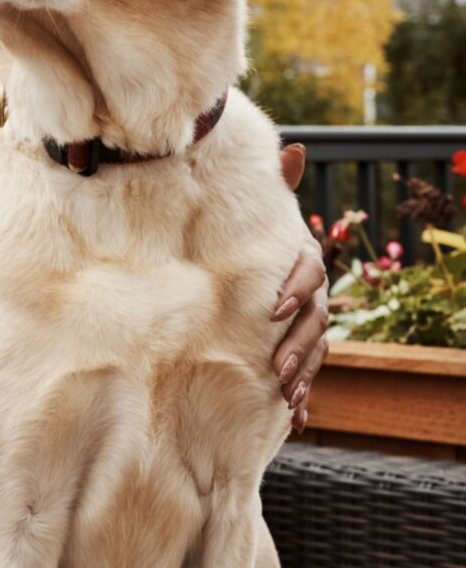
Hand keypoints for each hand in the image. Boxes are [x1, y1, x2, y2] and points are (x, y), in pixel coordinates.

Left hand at [272, 143, 329, 430]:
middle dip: (299, 346)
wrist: (252, 276)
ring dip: (304, 375)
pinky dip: (303, 399)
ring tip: (288, 395)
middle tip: (278, 367)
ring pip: (315, 352)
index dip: (295, 290)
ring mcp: (309, 326)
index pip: (307, 274)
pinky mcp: (298, 351)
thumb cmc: (254, 240)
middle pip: (315, 322)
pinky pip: (307, 376)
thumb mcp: (257, 216)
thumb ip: (276, 186)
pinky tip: (297, 420)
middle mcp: (311, 296)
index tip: (274, 308)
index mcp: (300, 263)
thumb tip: (294, 147)